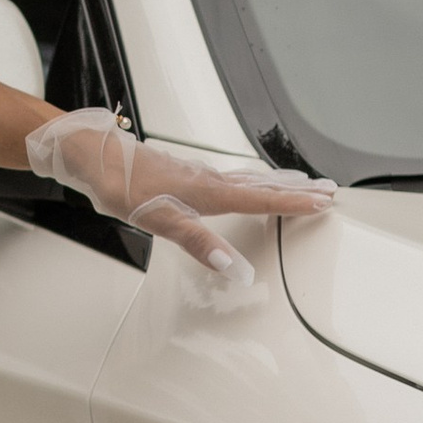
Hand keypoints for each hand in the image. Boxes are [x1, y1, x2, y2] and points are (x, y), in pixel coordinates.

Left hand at [27, 106, 335, 302]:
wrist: (93, 157)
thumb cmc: (122, 185)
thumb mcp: (159, 220)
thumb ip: (198, 242)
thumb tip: (232, 265)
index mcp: (209, 192)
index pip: (262, 198)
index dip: (294, 203)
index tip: (325, 202)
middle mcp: (208, 180)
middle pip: (263, 185)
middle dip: (296, 190)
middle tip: (328, 191)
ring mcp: (198, 175)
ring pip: (248, 179)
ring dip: (277, 183)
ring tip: (300, 184)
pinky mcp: (185, 175)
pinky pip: (231, 177)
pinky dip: (251, 180)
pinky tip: (246, 183)